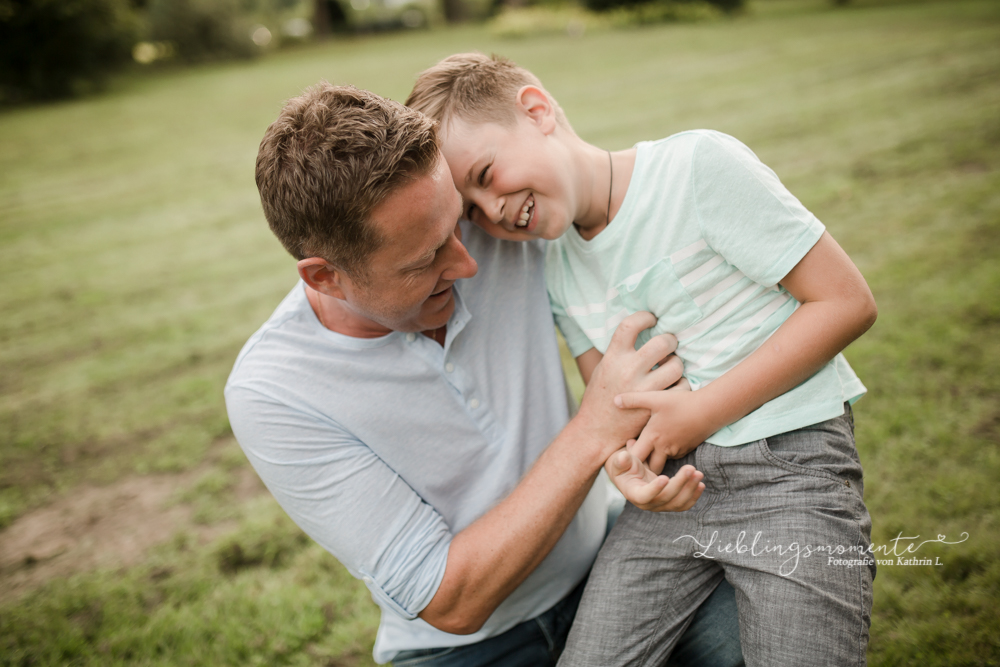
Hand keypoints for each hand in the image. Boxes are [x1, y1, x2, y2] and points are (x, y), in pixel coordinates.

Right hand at [576, 312, 683, 454]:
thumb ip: (619, 352)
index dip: (645, 317)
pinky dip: (682, 384)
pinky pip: (681, 387)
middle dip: (670, 340)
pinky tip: (674, 385)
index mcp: (613, 357)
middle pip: (662, 343)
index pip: (630, 325)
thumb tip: (638, 331)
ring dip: (677, 363)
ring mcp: (644, 389)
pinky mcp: (655, 405)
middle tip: (669, 344)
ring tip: (671, 366)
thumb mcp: (602, 369)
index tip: (652, 319)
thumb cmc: (599, 398)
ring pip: (676, 365)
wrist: (596, 432)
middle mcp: (628, 370)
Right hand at [605, 440, 704, 511]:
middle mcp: (647, 504)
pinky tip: (701, 484)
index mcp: (634, 494)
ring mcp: (660, 506)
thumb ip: (621, 460)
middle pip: (666, 498)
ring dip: (690, 490)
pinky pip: (684, 504)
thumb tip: (623, 457)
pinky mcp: (670, 503)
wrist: (630, 474)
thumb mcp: (619, 460)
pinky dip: (694, 496)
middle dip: (680, 484)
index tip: (665, 477)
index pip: (644, 496)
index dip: (654, 489)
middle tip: (690, 468)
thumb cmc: (624, 465)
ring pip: (678, 503)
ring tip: (699, 474)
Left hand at [615, 385, 715, 473]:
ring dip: (655, 459)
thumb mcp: (655, 398)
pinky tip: (665, 443)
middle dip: (642, 465)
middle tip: (635, 458)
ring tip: (648, 452)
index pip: (635, 456)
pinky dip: (667, 453)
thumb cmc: (681, 403)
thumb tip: (615, 400)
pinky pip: (673, 456)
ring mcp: (676, 450)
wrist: (710, 409)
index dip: (628, 457)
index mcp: (652, 436)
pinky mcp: (686, 450)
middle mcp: (663, 448)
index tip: (625, 451)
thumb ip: (634, 399)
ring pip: (662, 462)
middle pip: (648, 466)